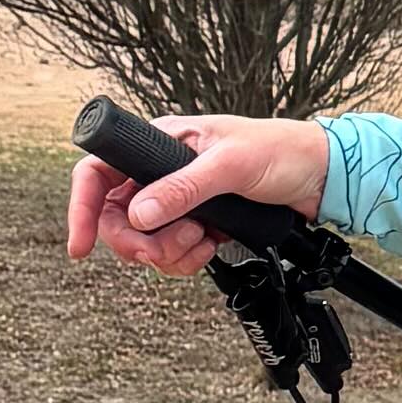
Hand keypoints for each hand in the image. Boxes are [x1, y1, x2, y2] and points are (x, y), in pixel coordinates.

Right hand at [66, 116, 331, 275]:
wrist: (321, 176)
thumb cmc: (280, 151)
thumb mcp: (230, 165)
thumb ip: (183, 189)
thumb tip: (139, 214)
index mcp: (159, 143)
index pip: (99, 172)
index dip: (82, 208)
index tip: (80, 246)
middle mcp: (161, 172)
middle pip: (117, 219)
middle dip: (137, 243)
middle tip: (162, 250)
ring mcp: (178, 201)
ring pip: (143, 242)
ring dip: (167, 252)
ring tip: (201, 239)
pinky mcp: (197, 224)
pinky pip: (170, 253)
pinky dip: (185, 259)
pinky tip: (211, 245)